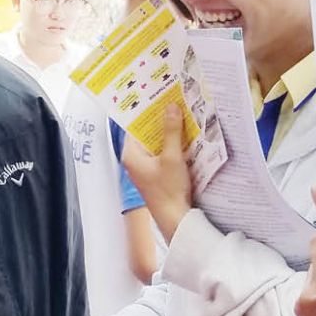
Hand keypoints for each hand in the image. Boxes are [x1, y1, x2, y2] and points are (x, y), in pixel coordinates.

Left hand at [120, 102, 193, 240]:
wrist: (175, 218)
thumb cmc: (169, 190)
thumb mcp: (172, 157)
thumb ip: (171, 131)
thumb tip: (170, 107)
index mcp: (131, 155)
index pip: (135, 126)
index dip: (146, 112)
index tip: (157, 97)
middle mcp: (134, 160)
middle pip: (146, 134)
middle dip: (160, 120)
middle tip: (172, 102)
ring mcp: (145, 168)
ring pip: (155, 143)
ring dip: (167, 132)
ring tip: (180, 114)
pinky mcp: (155, 174)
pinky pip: (161, 153)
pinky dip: (171, 145)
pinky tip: (184, 136)